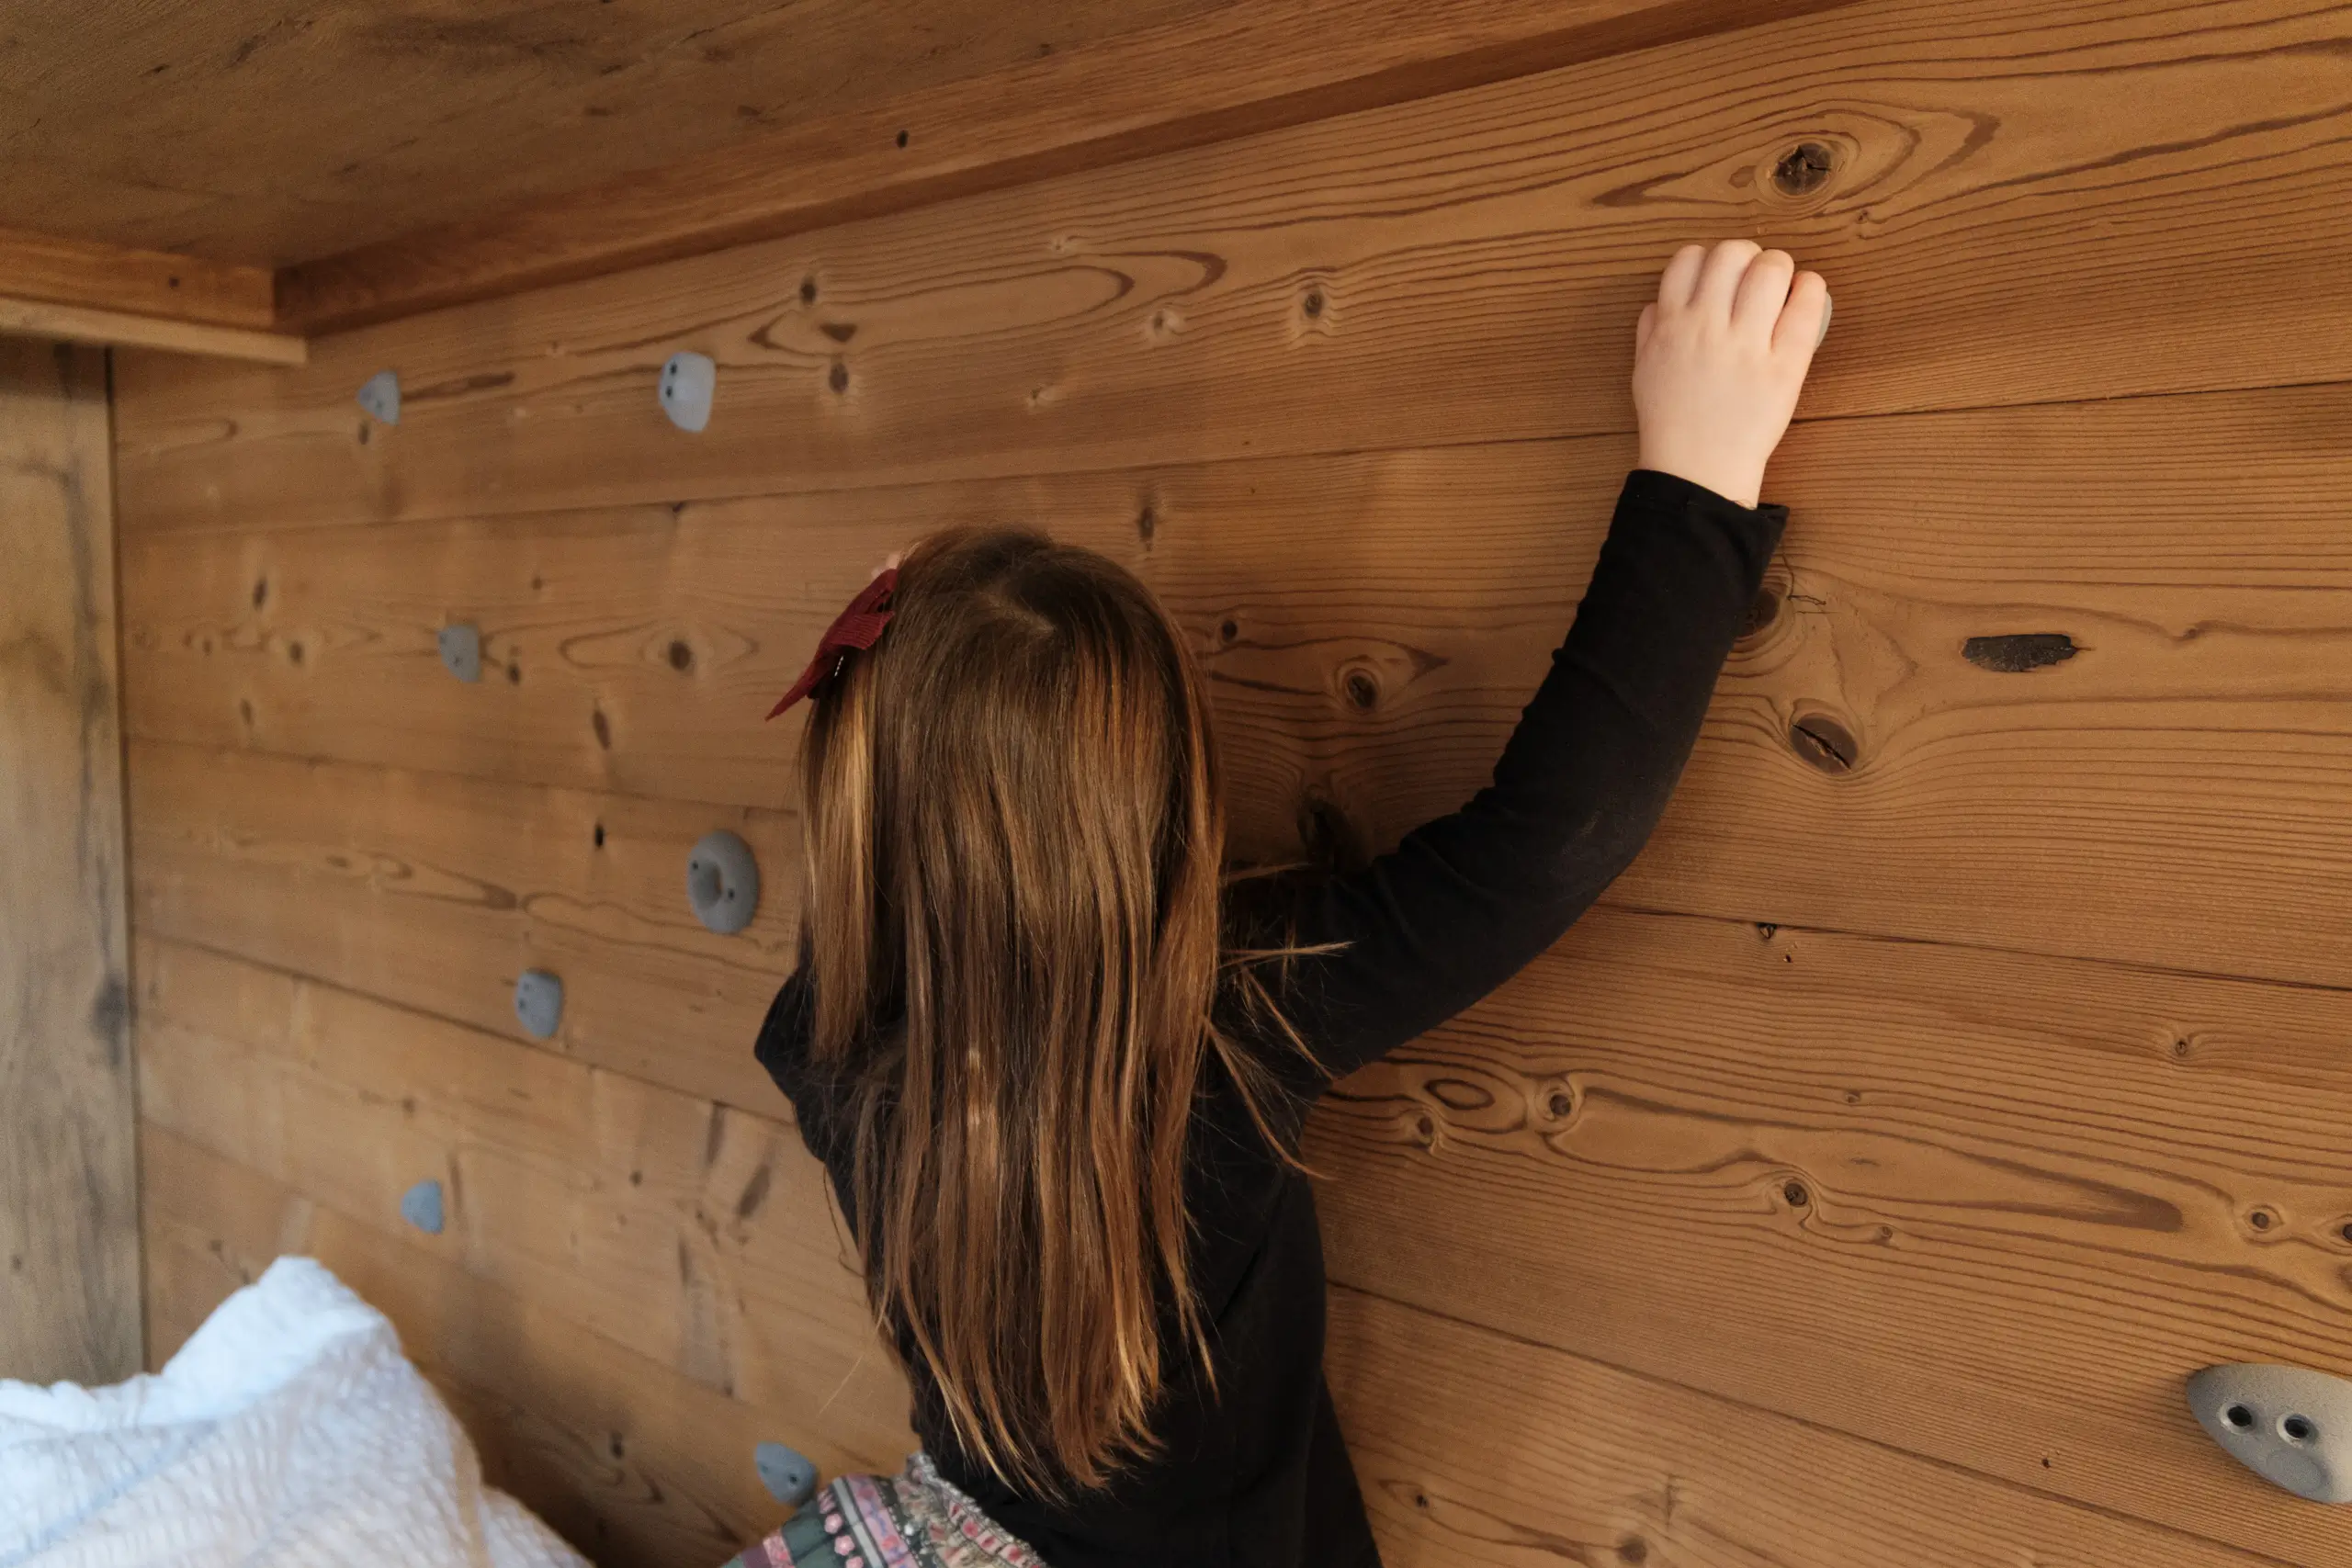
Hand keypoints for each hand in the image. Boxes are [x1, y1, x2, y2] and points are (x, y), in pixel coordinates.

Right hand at [1633, 241, 1828, 508]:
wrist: (1696, 471)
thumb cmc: (1670, 422)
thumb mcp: (1644, 370)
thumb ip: (1650, 330)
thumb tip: (1660, 303)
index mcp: (1670, 326)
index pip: (1688, 258)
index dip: (1708, 259)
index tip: (1720, 276)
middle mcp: (1706, 327)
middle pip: (1731, 253)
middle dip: (1747, 257)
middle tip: (1755, 278)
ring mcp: (1745, 346)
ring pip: (1769, 269)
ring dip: (1779, 267)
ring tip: (1781, 287)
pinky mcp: (1783, 366)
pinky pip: (1803, 308)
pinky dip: (1810, 289)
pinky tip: (1807, 294)